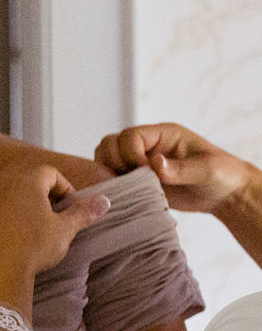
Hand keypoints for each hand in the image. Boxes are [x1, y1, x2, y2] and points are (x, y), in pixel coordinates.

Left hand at [0, 165, 111, 284]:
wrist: (0, 271)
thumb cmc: (34, 246)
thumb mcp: (65, 229)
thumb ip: (84, 212)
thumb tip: (104, 201)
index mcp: (26, 183)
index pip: (50, 172)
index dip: (65, 187)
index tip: (71, 206)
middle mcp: (4, 189)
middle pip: (31, 183)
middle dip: (49, 197)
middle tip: (59, 217)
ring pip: (15, 199)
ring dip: (31, 208)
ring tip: (42, 230)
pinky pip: (1, 215)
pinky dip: (14, 221)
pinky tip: (22, 240)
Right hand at [96, 123, 258, 216]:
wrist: (225, 195)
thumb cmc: (223, 175)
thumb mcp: (207, 170)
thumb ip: (180, 168)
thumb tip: (154, 163)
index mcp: (163, 134)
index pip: (130, 135)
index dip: (131, 154)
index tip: (146, 172)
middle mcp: (147, 145)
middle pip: (110, 143)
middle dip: (114, 162)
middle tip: (132, 180)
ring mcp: (139, 162)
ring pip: (105, 158)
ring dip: (108, 173)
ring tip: (127, 188)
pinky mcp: (136, 179)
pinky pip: (111, 176)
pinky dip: (110, 184)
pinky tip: (124, 195)